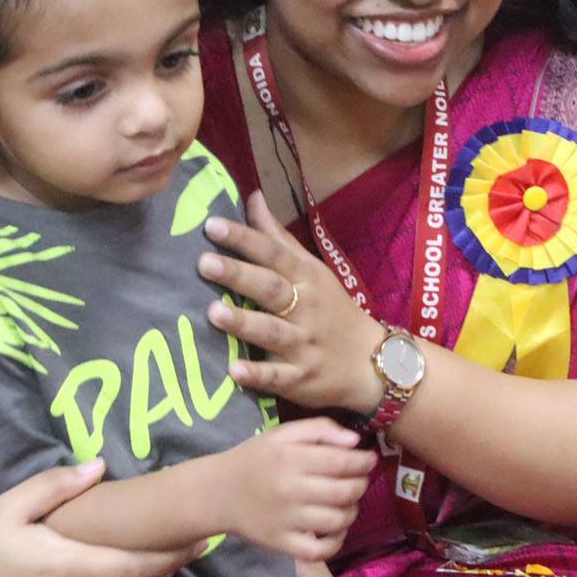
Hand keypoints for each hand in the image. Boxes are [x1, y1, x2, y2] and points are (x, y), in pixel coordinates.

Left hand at [199, 191, 390, 413]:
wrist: (373, 362)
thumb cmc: (333, 310)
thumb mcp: (312, 270)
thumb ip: (278, 238)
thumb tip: (253, 197)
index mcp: (306, 278)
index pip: (273, 254)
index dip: (244, 239)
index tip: (212, 225)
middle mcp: (305, 308)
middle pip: (271, 288)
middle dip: (238, 276)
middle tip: (204, 263)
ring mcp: (304, 345)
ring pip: (272, 332)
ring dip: (244, 323)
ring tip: (212, 313)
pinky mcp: (301, 379)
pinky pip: (278, 377)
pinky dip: (257, 375)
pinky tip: (233, 371)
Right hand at [215, 417, 374, 560]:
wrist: (216, 492)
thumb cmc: (254, 459)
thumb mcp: (282, 434)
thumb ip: (319, 429)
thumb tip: (356, 442)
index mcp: (291, 458)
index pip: (343, 461)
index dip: (364, 462)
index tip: (369, 460)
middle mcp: (291, 490)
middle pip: (346, 492)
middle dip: (361, 485)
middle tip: (359, 481)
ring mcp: (287, 520)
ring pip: (338, 521)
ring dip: (352, 511)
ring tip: (346, 503)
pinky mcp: (281, 544)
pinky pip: (320, 551)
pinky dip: (336, 542)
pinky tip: (335, 529)